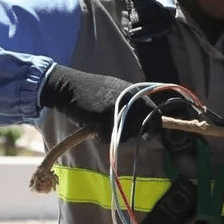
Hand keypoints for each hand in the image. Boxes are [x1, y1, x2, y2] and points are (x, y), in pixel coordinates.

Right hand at [39, 65, 157, 141]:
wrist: (68, 86)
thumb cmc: (92, 90)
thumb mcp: (116, 90)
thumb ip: (132, 102)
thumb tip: (147, 117)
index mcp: (134, 92)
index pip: (154, 113)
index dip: (154, 127)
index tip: (148, 135)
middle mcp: (128, 100)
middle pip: (140, 128)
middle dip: (130, 133)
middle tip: (116, 130)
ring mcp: (116, 109)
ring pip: (124, 135)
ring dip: (114, 134)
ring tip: (101, 122)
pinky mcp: (103, 118)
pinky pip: (107, 137)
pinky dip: (100, 136)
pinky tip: (92, 124)